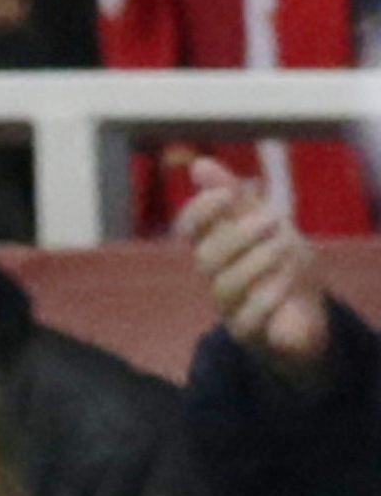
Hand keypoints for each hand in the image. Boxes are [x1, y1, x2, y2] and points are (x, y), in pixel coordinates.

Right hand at [175, 158, 330, 389]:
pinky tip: (286, 282)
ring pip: (225, 286)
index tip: (227, 194)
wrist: (308, 311)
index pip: (188, 227)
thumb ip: (235, 195)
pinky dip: (266, 299)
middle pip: (206, 257)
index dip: (200, 211)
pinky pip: (246, 320)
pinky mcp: (248, 332)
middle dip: (239, 235)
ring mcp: (228, 305)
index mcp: (212, 244)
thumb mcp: (267, 221)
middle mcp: (213, 275)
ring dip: (257, 263)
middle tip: (274, 219)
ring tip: (286, 249)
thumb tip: (198, 163)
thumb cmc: (281, 261)